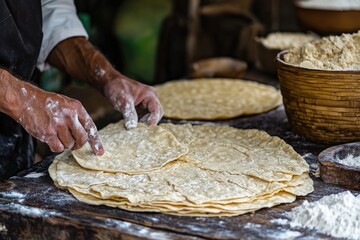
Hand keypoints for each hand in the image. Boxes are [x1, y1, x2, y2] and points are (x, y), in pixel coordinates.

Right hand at [17, 84, 103, 154]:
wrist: (25, 100)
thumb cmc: (47, 103)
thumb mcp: (67, 103)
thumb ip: (77, 116)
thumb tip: (86, 134)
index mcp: (76, 107)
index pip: (90, 127)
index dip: (96, 141)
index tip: (99, 152)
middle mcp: (69, 115)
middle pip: (82, 138)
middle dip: (79, 144)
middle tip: (74, 144)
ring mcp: (58, 124)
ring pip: (70, 144)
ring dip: (65, 144)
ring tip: (58, 135)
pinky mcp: (48, 133)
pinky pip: (58, 148)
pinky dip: (56, 147)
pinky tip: (52, 140)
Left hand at [46, 37, 162, 128]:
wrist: (104, 78)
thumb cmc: (113, 86)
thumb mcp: (122, 100)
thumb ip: (129, 113)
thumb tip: (134, 127)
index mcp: (150, 94)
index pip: (157, 110)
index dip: (153, 120)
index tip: (144, 127)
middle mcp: (150, 96)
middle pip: (156, 113)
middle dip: (149, 122)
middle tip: (139, 131)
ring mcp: (144, 100)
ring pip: (149, 115)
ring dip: (143, 122)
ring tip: (133, 130)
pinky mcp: (137, 103)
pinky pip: (141, 114)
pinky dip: (137, 120)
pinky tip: (128, 126)